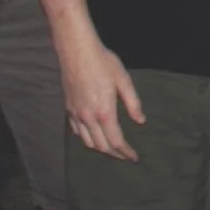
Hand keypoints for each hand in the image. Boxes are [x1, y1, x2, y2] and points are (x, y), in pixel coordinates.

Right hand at [62, 38, 144, 160]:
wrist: (77, 51)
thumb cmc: (103, 63)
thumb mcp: (124, 80)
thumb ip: (133, 103)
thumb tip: (141, 121)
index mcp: (104, 111)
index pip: (116, 141)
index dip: (126, 152)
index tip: (134, 157)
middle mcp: (88, 117)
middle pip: (101, 146)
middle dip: (115, 154)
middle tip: (126, 156)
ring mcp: (76, 114)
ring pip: (87, 142)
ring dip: (101, 149)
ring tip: (112, 149)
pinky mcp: (68, 109)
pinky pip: (77, 132)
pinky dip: (87, 139)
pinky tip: (95, 136)